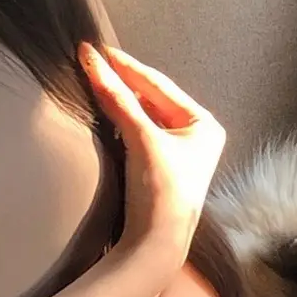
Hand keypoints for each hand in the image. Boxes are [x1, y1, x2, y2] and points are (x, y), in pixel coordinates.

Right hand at [81, 43, 223, 293]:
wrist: (153, 247)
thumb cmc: (160, 195)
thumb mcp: (141, 139)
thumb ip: (117, 98)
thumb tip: (92, 61)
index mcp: (204, 125)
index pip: (160, 86)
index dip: (127, 67)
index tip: (98, 50)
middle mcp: (195, 136)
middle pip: (152, 98)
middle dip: (122, 81)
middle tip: (92, 59)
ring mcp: (177, 152)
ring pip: (143, 114)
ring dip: (119, 99)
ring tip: (94, 77)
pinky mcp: (158, 167)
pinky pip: (137, 132)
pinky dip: (120, 119)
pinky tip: (104, 107)